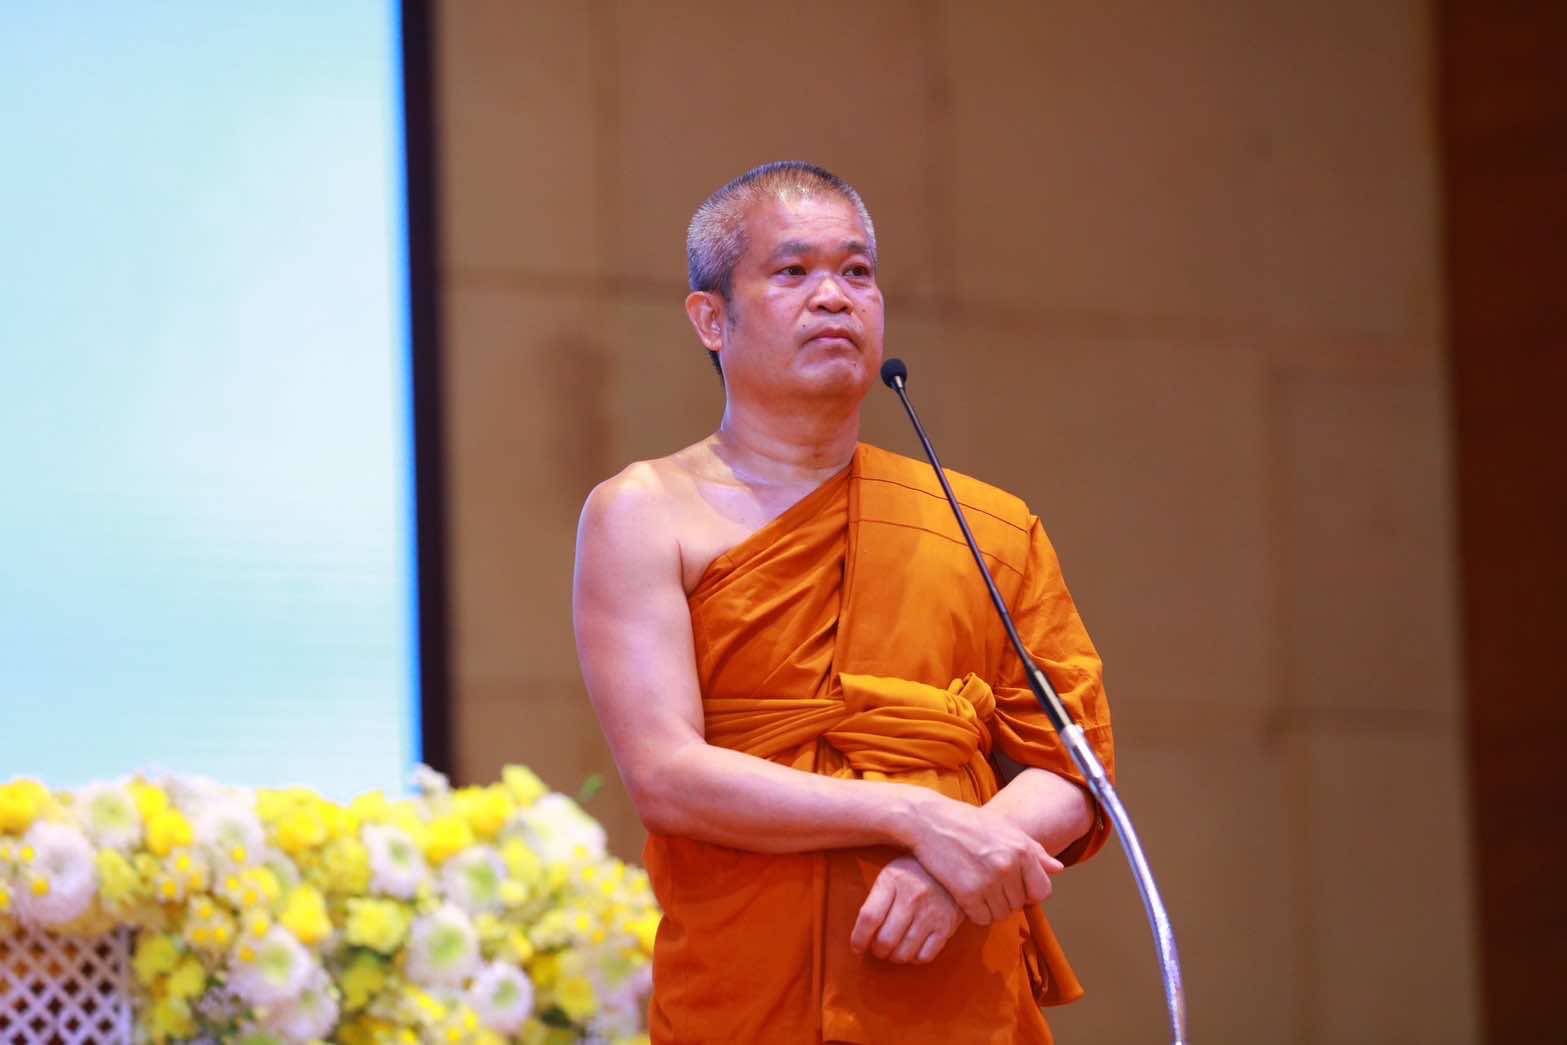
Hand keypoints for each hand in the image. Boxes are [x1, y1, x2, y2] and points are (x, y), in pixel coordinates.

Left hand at [850, 855, 963, 963]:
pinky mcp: (947, 926)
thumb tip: (861, 933)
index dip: (859, 938)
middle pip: (886, 939)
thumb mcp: (891, 875)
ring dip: (894, 957)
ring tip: (893, 950)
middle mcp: (912, 897)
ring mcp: (931, 913)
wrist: (953, 864)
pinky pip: (925, 956)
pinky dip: (914, 958)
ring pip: (904, 952)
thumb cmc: (914, 872)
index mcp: (893, 881)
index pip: (869, 917)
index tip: (857, 946)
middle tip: (877, 948)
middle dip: (877, 950)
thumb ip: (876, 900)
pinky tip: (912, 949)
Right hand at [905, 795, 1061, 924]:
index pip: (1042, 891)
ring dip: (990, 907)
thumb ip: (1034, 850)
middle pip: (1019, 904)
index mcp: (1023, 850)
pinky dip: (974, 912)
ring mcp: (989, 881)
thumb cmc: (967, 823)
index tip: (1013, 887)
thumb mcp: (1005, 829)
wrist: (928, 821)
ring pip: (1001, 914)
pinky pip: (982, 918)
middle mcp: (1009, 866)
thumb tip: (1058, 869)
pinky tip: (965, 896)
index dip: (1029, 892)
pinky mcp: (968, 893)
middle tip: (987, 884)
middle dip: (1006, 899)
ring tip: (976, 888)